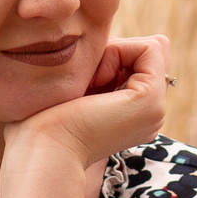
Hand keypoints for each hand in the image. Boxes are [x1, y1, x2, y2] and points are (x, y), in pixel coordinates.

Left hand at [4, 34, 170, 171]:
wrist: (42, 153)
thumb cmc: (41, 126)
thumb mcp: (71, 91)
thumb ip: (93, 72)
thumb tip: (104, 44)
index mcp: (133, 114)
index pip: (140, 59)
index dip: (112, 55)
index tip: (83, 79)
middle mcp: (150, 113)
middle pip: (148, 53)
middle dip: (115, 51)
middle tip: (86, 79)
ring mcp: (155, 110)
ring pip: (152, 49)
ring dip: (114, 52)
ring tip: (89, 82)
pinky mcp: (151, 101)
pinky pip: (150, 49)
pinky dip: (118, 52)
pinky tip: (94, 80)